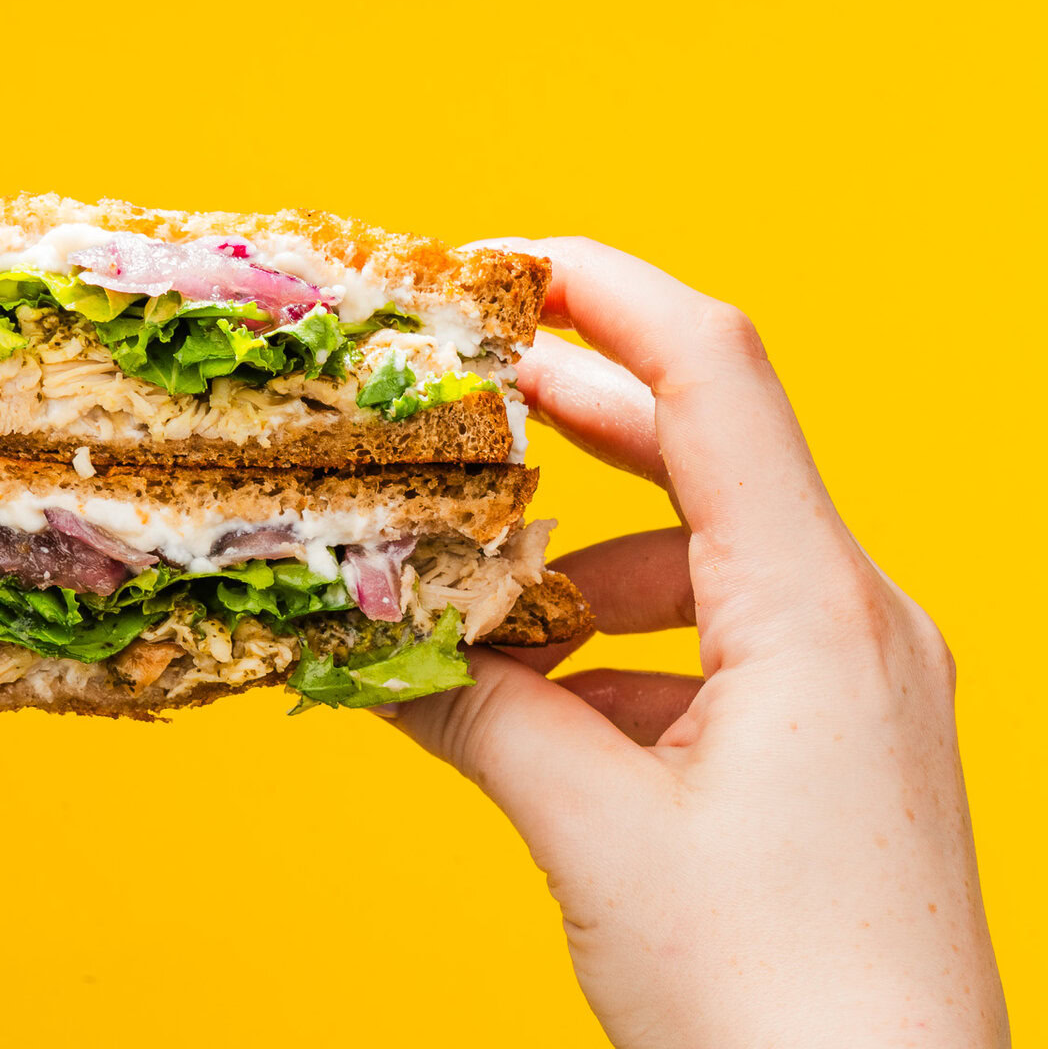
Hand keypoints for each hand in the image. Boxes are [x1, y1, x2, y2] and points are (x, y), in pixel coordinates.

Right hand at [385, 238, 1006, 1045]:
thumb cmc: (782, 1005)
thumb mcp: (595, 834)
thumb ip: (478, 714)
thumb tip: (380, 652)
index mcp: (815, 609)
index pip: (716, 377)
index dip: (608, 292)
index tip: (504, 260)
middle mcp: (856, 623)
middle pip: (705, 452)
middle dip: (570, 415)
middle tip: (453, 393)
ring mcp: (855, 687)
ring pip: (702, 558)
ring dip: (581, 562)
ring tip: (479, 602)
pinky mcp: (836, 747)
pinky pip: (717, 644)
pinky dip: (620, 648)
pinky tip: (545, 704)